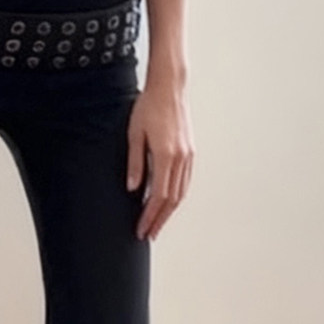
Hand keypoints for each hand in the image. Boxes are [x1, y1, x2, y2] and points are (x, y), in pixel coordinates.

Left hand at [125, 79, 194, 239]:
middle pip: (172, 200)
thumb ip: (135, 163)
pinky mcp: (190, 152)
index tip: (141, 229)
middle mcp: (181, 158)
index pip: (158, 196)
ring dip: (169, 211)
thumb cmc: (148, 107)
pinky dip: (177, 196)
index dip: (150, 216)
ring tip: (157, 223)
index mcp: (166, 155)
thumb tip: (132, 189)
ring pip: (181, 192)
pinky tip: (168, 202)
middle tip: (148, 234)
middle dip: (159, 220)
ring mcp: (188, 156)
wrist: (169, 88)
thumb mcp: (134, 134)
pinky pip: (185, 181)